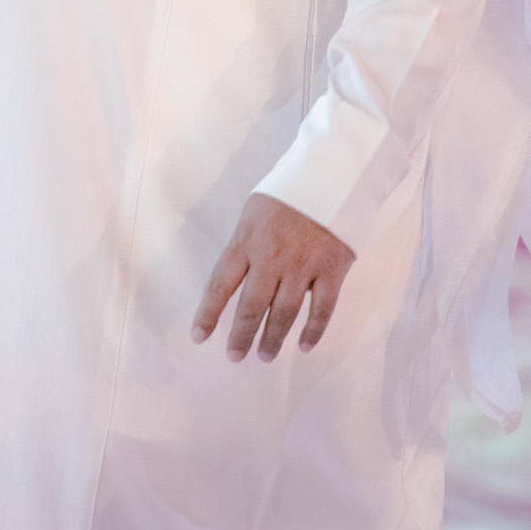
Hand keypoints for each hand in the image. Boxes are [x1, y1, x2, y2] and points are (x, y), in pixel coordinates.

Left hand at [192, 193, 355, 361]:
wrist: (332, 172)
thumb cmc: (287, 190)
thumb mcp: (253, 212)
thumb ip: (245, 246)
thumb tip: (239, 280)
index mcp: (246, 241)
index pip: (220, 285)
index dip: (207, 314)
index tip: (198, 337)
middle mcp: (271, 258)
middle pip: (251, 307)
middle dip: (240, 336)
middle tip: (234, 356)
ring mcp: (303, 266)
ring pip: (284, 314)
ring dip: (272, 339)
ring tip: (264, 356)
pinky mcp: (332, 270)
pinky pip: (321, 309)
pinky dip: (313, 331)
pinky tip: (304, 346)